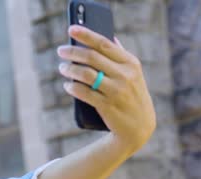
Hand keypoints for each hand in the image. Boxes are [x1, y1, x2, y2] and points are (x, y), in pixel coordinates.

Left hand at [57, 25, 155, 156]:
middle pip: (92, 57)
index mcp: (131, 63)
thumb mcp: (134, 74)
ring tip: (62, 67)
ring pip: (86, 74)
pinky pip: (84, 93)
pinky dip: (73, 87)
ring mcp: (116, 91)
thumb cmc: (132, 96)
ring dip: (70, 69)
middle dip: (73, 52)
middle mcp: (125, 75)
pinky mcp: (107, 106)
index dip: (86, 35)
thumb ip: (121, 56)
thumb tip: (110, 37)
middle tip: (61, 50)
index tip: (71, 29)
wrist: (139, 127)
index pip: (104, 44)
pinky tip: (67, 85)